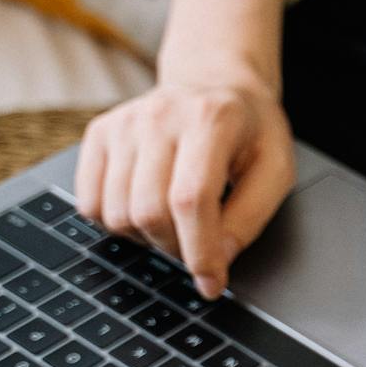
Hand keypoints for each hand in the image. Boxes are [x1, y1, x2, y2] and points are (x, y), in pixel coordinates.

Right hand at [74, 62, 293, 299]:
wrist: (214, 82)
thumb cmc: (250, 130)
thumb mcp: (276, 169)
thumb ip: (252, 216)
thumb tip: (218, 260)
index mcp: (210, 120)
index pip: (191, 200)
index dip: (200, 252)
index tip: (211, 284)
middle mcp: (158, 116)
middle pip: (148, 212)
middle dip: (176, 248)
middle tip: (198, 246)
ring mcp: (122, 123)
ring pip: (115, 214)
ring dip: (147, 238)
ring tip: (176, 222)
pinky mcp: (98, 134)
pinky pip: (89, 204)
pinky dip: (116, 222)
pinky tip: (146, 208)